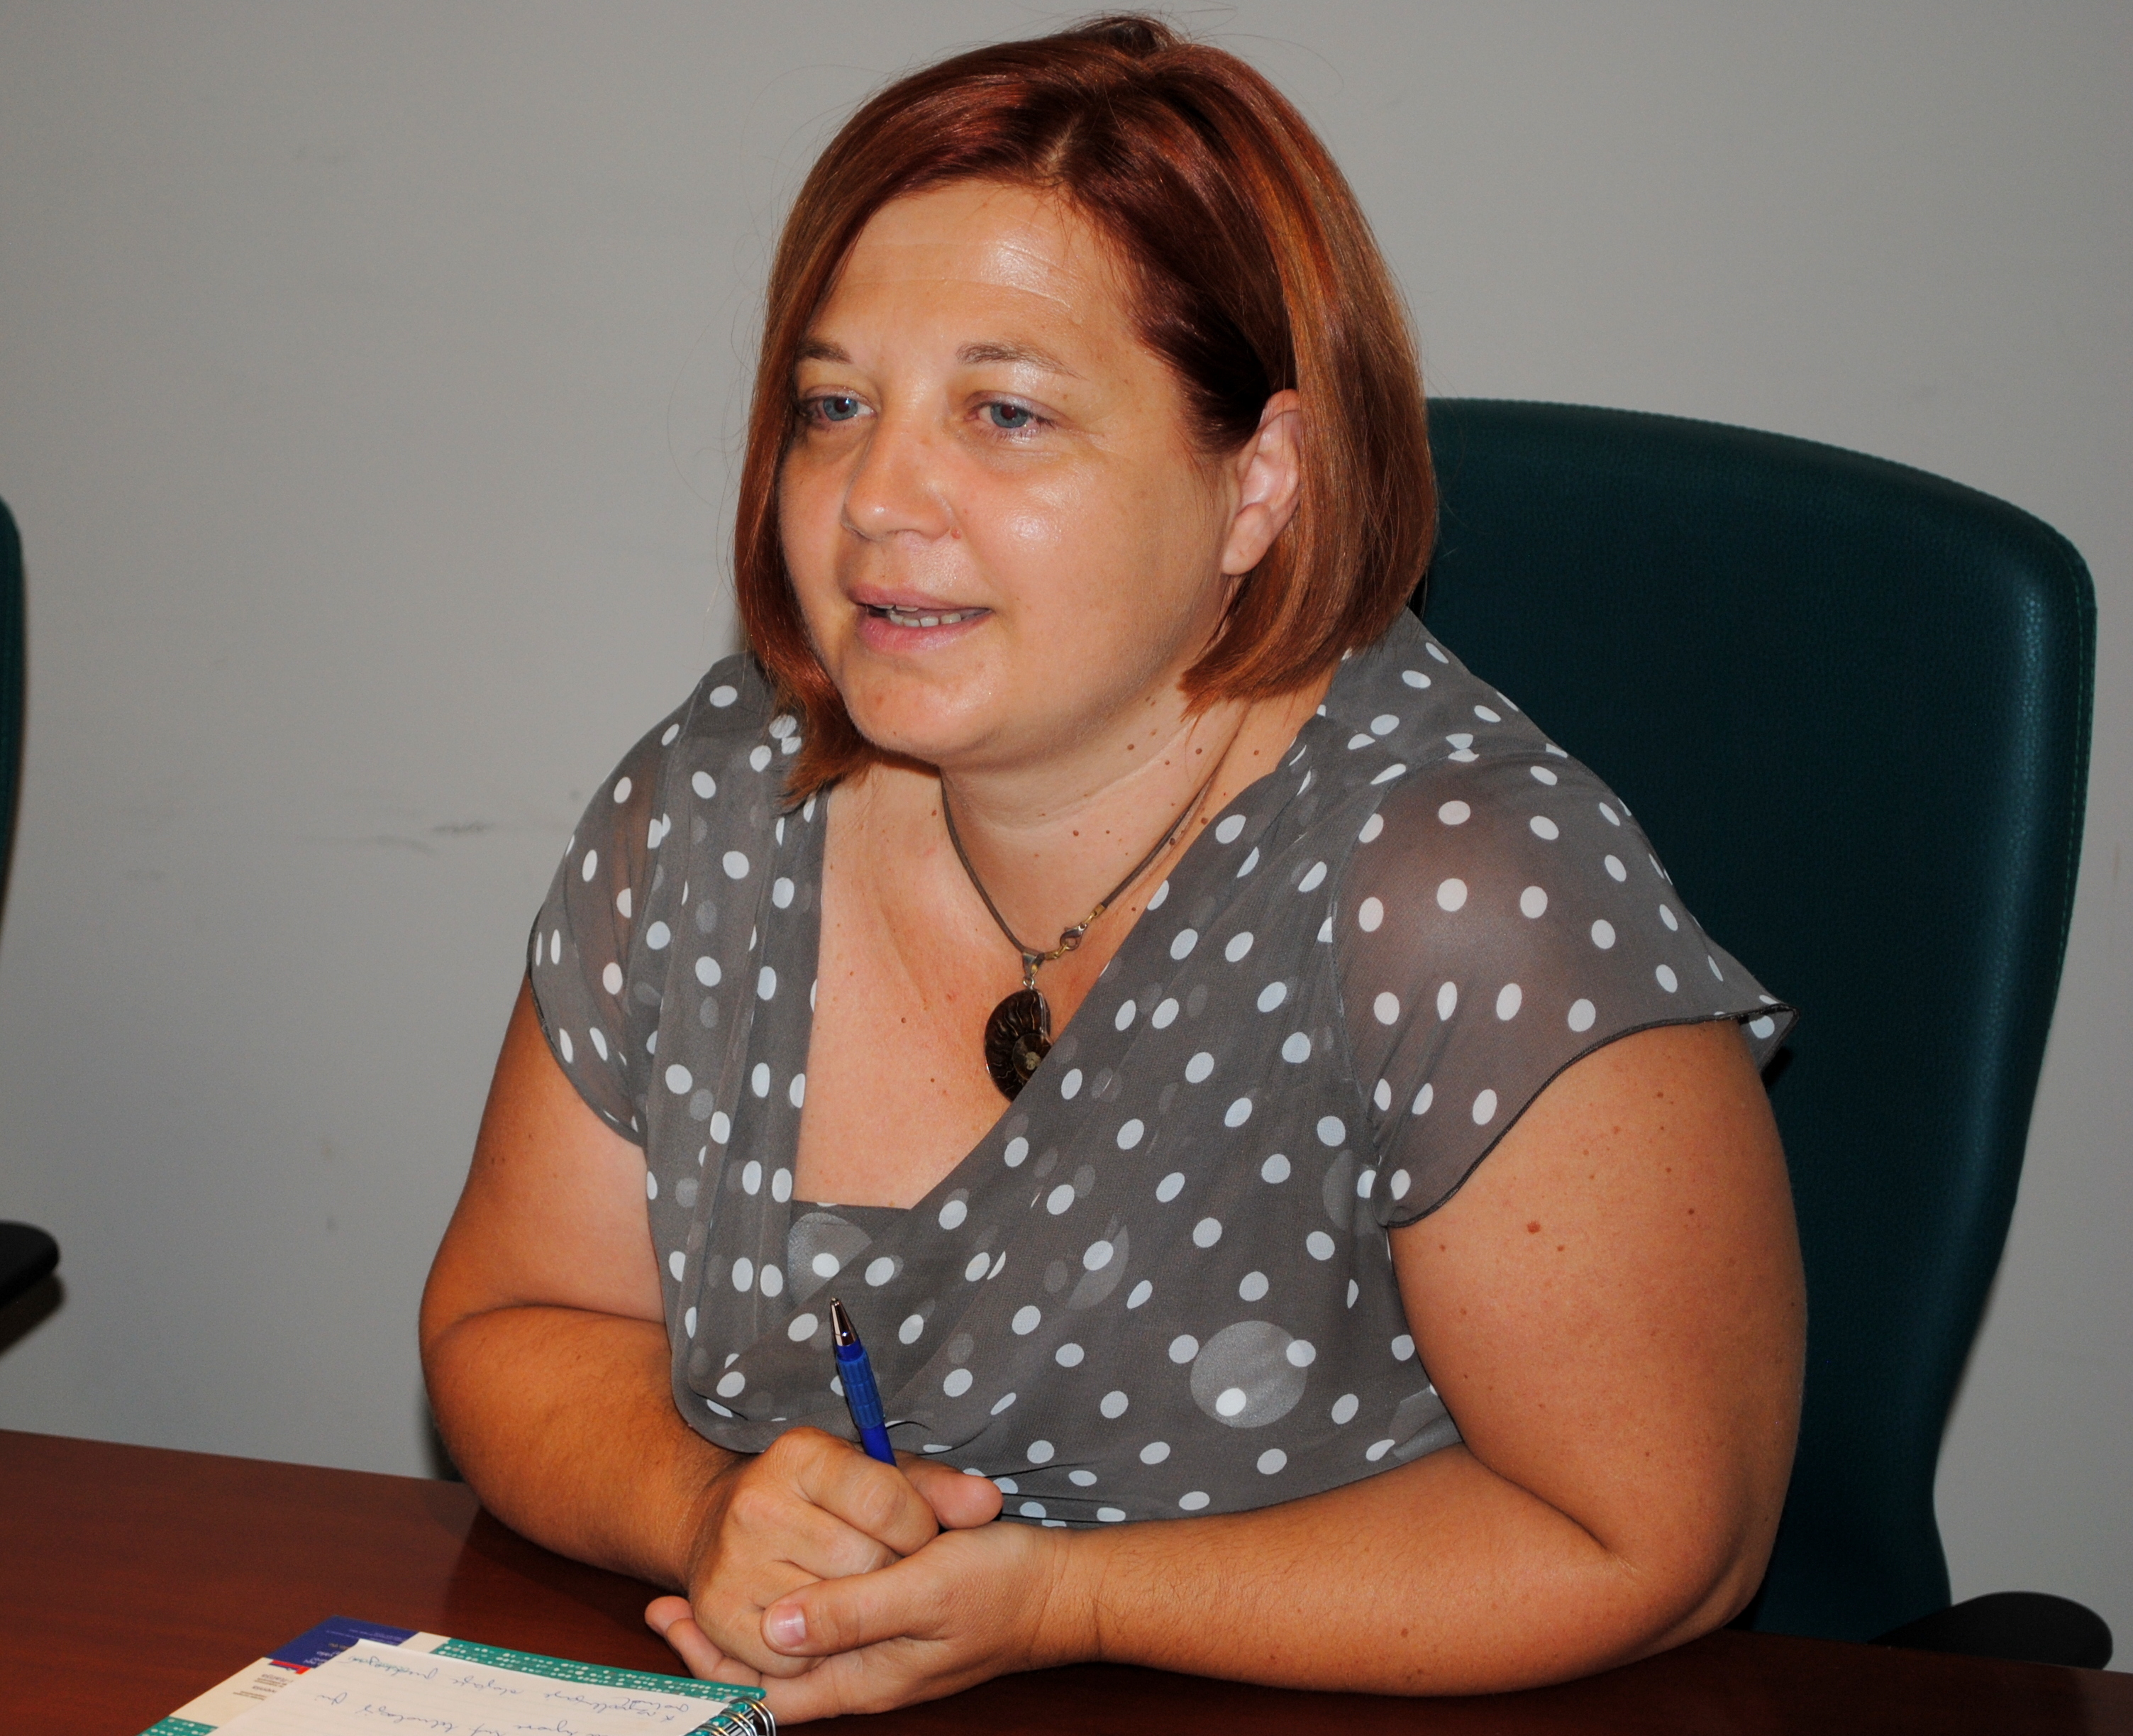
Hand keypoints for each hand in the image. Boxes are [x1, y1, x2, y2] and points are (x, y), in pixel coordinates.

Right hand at [644, 1429, 1001, 1686]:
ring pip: (830, 1616)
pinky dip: (815, 1653)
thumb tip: (988, 1504)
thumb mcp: (883, 1478)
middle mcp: (755, 1502)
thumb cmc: (826, 1502)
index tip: (917, 1535)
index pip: (887, 1502)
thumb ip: (939, 1490)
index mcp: (800, 1453)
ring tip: (852, 1590)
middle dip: (889, 1574)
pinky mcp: (715, 1611)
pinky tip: (819, 1622)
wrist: (726, 1525)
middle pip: (862, 1563)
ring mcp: (729, 1559)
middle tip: (882, 1567)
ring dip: (856, 1618)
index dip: (919, 1529)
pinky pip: (791, 1658)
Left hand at [659, 1515, 1089, 1722]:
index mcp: (867, 1676)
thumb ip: (851, 1613)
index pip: (767, 1693)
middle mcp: (864, 1672)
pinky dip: (790, 1604)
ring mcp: (878, 1649)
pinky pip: (826, 1622)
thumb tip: (776, 1627)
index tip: (666, 1621)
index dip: (710, 1665)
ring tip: (695, 1593)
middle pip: (770, 1675)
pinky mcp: (892, 1619)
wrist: (1062, 1588)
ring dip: (746, 1625)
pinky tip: (775, 1573)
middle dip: (714, 1647)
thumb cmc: (1001, 1588)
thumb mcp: (925, 1592)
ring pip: (793, 1648)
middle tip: (662, 1604)